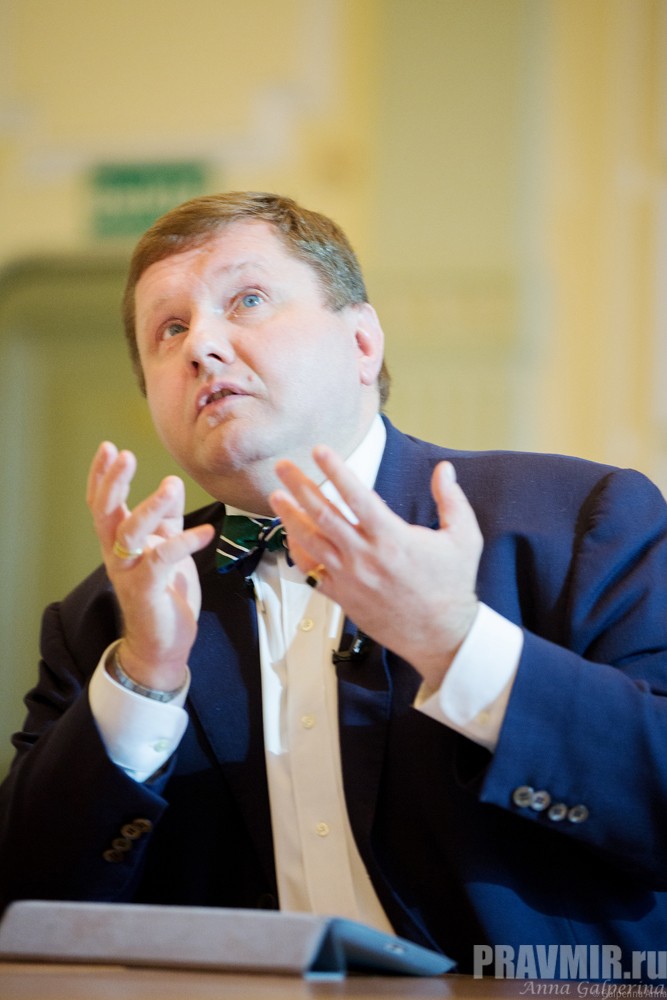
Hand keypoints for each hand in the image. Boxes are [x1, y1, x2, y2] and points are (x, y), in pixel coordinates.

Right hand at [86, 442, 214, 689]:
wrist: (164, 643)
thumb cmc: (165, 593)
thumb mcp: (167, 548)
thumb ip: (167, 519)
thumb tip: (171, 484)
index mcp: (120, 542)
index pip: (103, 504)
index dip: (102, 476)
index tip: (109, 447)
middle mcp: (117, 555)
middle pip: (105, 512)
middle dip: (113, 482)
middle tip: (125, 455)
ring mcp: (129, 573)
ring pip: (129, 533)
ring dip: (150, 506)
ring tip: (172, 486)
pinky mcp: (147, 590)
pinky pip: (162, 560)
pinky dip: (185, 543)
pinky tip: (206, 532)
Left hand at [270, 445, 482, 689]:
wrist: (441, 635)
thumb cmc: (452, 586)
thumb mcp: (464, 538)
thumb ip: (452, 499)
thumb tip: (445, 469)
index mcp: (392, 537)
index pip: (357, 495)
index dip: (336, 470)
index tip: (319, 450)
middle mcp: (365, 556)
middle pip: (323, 514)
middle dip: (300, 486)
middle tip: (283, 467)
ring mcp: (350, 578)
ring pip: (310, 541)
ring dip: (290, 516)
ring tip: (276, 497)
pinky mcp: (343, 596)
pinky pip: (311, 572)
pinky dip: (298, 553)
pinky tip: (291, 537)